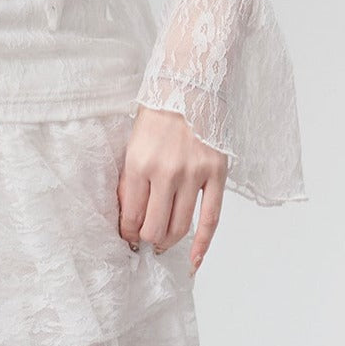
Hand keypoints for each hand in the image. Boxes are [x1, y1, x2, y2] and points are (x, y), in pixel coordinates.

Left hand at [117, 105, 227, 277]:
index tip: (127, 237)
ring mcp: (193, 175)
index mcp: (138, 163)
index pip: (130, 214)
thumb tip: (128, 214)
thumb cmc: (157, 113)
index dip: (127, 232)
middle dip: (147, 239)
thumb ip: (131, 179)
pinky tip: (194, 260)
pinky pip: (211, 218)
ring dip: (169, 241)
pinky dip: (203, 244)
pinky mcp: (216, 174)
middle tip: (145, 241)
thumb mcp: (133, 143)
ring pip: (180, 227)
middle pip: (154, 226)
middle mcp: (165, 172)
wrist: (188, 85)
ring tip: (163, 244)